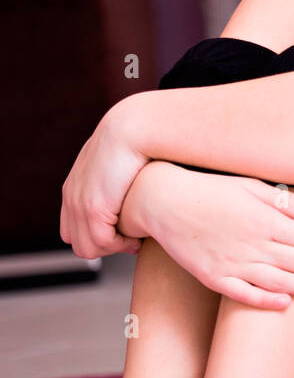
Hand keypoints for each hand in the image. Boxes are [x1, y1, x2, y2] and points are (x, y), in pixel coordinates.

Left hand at [60, 104, 149, 258]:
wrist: (132, 128)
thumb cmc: (135, 141)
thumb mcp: (118, 160)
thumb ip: (115, 175)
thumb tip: (126, 185)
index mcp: (74, 187)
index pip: (72, 229)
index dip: (97, 236)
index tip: (122, 233)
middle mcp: (71, 198)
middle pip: (78, 242)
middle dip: (104, 247)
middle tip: (129, 242)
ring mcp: (79, 204)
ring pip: (87, 248)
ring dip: (113, 249)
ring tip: (135, 242)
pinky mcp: (92, 208)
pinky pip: (102, 243)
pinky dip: (120, 246)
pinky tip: (137, 238)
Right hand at [138, 161, 293, 308]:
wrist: (163, 202)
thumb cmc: (209, 190)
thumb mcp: (250, 186)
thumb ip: (285, 202)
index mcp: (264, 219)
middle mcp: (252, 244)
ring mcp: (233, 264)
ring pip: (279, 282)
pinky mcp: (214, 278)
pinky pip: (245, 295)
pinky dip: (267, 301)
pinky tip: (285, 303)